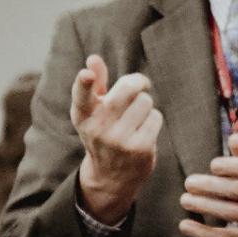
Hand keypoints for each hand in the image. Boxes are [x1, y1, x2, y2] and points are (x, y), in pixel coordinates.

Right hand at [72, 54, 162, 224]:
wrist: (110, 177)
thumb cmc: (103, 133)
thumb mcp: (93, 112)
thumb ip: (95, 84)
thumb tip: (93, 59)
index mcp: (83, 115)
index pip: (81, 95)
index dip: (84, 83)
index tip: (86, 75)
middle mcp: (98, 128)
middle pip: (127, 88)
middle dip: (138, 83)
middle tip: (140, 86)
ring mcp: (119, 140)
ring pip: (145, 102)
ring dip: (146, 105)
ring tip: (136, 117)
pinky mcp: (139, 148)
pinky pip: (156, 117)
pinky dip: (153, 120)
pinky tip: (144, 130)